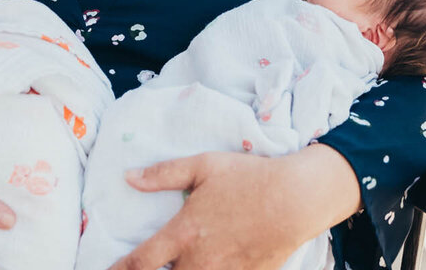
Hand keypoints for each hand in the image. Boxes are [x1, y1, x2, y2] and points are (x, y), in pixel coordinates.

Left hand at [108, 146, 358, 269]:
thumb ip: (163, 174)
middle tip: (141, 269)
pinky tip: (202, 266)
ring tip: (173, 266)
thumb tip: (128, 177)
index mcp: (184, 232)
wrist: (296, 199)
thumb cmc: (248, 177)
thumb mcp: (203, 166)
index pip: (141, 262)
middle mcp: (200, 259)